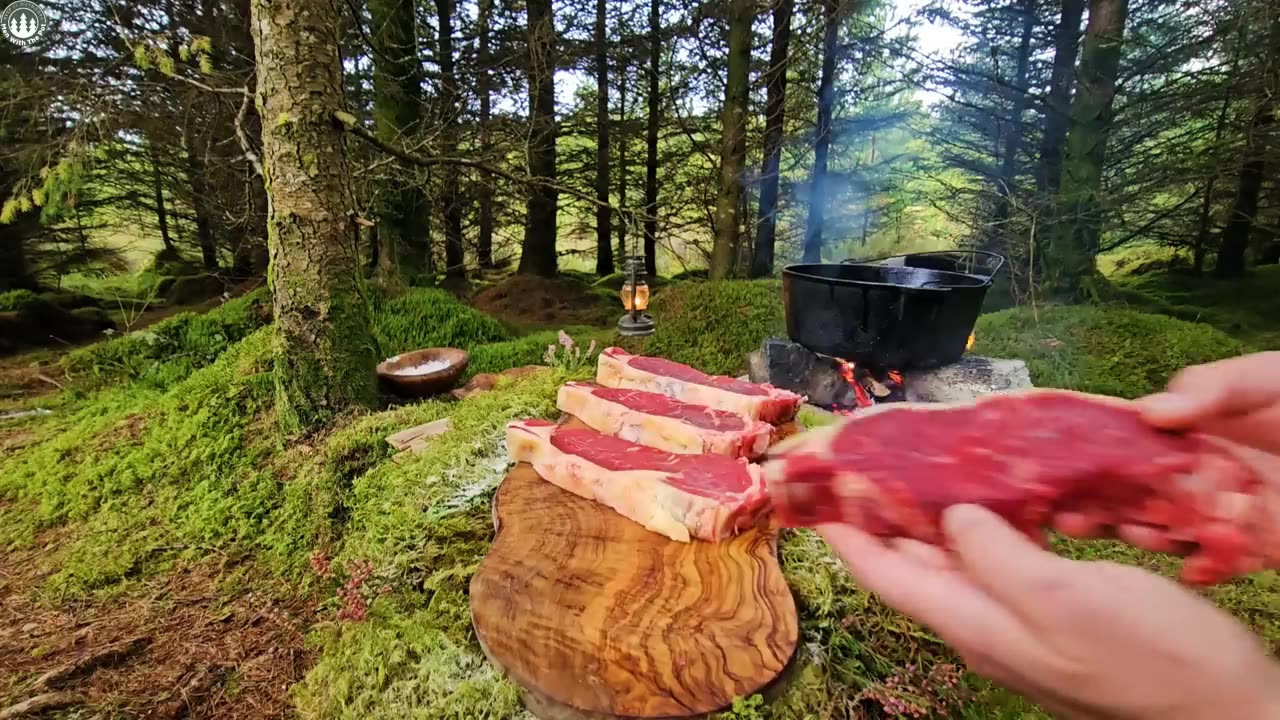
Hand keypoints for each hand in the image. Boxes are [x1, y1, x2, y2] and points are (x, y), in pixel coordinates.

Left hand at [819, 504, 1279, 719]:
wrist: (1226, 712)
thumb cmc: (1153, 660)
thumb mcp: (1066, 600)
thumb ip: (998, 556)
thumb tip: (951, 516)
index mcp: (975, 623)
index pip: (883, 570)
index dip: (840, 527)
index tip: (806, 484)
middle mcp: (984, 624)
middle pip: (909, 562)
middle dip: (875, 510)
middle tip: (854, 457)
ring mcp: (1018, 622)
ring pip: (952, 559)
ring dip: (926, 512)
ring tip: (908, 461)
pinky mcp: (1052, 614)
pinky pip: (997, 561)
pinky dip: (982, 524)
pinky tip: (992, 496)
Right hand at [1055, 352, 1279, 566]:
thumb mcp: (1267, 379)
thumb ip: (1212, 388)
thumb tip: (1148, 411)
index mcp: (1184, 430)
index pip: (1119, 437)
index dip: (1081, 450)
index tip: (1049, 463)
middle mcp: (1191, 472)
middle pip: (1124, 491)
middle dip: (1092, 505)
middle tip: (1068, 517)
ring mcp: (1217, 511)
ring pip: (1158, 530)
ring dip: (1139, 536)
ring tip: (1137, 534)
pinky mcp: (1249, 548)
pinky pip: (1211, 565)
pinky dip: (1200, 569)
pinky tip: (1198, 565)